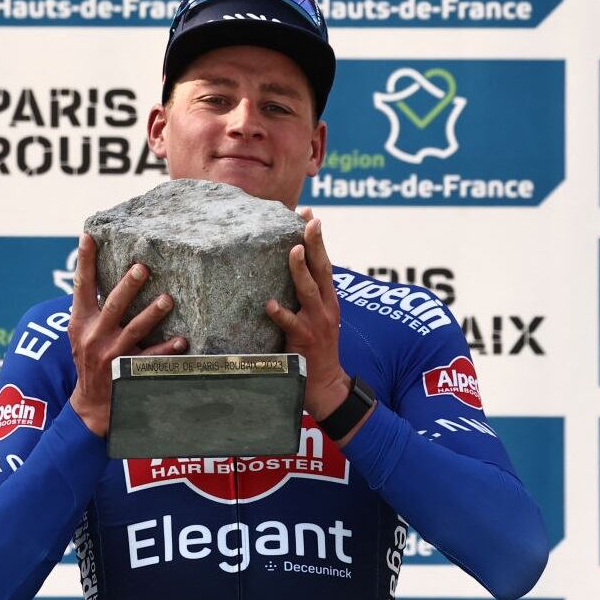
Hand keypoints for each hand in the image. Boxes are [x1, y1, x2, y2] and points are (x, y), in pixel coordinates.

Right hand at [67, 234, 186, 436]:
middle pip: (113, 305)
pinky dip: (168, 349)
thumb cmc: (88, 358)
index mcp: (82, 321)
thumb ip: (90, 306)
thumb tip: (100, 272)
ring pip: (135, 329)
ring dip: (152, 314)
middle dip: (128, 285)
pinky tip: (183, 341)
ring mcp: (112, 354)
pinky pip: (152, 358)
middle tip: (143, 267)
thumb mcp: (81, 331)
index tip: (89, 236)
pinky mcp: (128, 371)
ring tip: (167, 299)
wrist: (90, 403)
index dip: (85, 260)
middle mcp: (95, 335)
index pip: (82, 286)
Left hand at [266, 210, 350, 422]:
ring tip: (292, 249)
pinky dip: (281, 313)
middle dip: (316, 243)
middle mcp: (326, 306)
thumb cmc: (317, 349)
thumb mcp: (319, 317)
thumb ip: (308, 297)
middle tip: (309, 219)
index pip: (325, 262)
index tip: (310, 215)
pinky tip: (270, 304)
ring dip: (301, 269)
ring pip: (309, 290)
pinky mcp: (304, 338)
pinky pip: (290, 323)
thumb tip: (290, 272)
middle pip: (322, 268)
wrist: (326, 384)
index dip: (318, 239)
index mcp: (329, 299)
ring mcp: (316, 322)